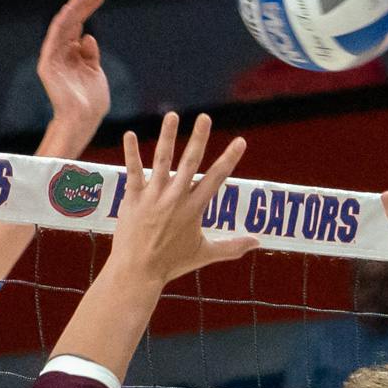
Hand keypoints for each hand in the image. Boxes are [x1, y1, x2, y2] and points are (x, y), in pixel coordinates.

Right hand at [36, 0, 110, 141]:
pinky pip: (55, 36)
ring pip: (63, 25)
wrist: (83, 119)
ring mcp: (53, 57)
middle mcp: (62, 54)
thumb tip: (87, 37)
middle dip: (83, 4)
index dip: (88, 9)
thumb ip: (91, 55)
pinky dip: (64, 21)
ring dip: (75, 7)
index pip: (79, 26)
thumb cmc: (92, 102)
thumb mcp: (95, 73)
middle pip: (72, 22)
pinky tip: (74, 8)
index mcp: (73, 56)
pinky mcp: (48, 62)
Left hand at [105, 112, 256, 283]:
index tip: (240, 141)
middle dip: (199, 138)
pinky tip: (129, 134)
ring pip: (162, 160)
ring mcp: (154, 196)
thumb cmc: (172, 263)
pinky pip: (133, 171)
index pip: (216, 178)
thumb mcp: (205, 253)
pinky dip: (130, 153)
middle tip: (205, 117)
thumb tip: (258, 243)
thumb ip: (233, 246)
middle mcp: (176, 198)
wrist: (138, 271)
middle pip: (190, 162)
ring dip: (167, 136)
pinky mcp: (134, 197)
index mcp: (195, 208)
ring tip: (172, 116)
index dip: (230, 158)